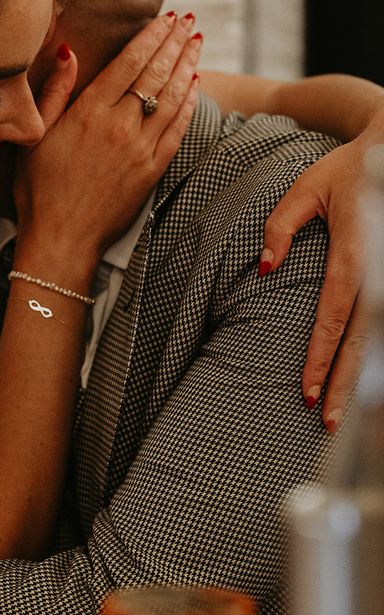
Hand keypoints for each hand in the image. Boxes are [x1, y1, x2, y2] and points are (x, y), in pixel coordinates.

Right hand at [13, 13, 200, 277]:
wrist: (61, 240)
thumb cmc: (39, 193)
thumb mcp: (35, 138)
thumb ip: (54, 93)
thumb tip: (69, 53)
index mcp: (89, 113)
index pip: (129, 62)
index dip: (151, 37)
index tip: (165, 21)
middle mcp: (120, 126)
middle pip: (156, 74)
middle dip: (174, 44)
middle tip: (187, 24)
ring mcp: (140, 149)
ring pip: (172, 98)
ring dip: (187, 67)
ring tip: (195, 46)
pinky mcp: (151, 171)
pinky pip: (177, 130)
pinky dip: (188, 106)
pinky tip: (193, 88)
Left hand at [260, 135, 373, 431]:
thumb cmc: (347, 169)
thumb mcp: (305, 190)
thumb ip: (280, 228)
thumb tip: (265, 269)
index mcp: (350, 256)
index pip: (331, 318)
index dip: (319, 357)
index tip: (307, 390)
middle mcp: (375, 273)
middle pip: (358, 340)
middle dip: (342, 383)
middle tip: (328, 421)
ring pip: (375, 337)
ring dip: (358, 377)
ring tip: (342, 412)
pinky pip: (383, 321)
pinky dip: (372, 351)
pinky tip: (361, 376)